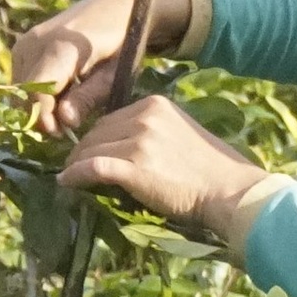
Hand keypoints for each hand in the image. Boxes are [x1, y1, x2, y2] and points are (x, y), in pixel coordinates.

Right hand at [12, 0, 192, 135]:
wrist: (113, 8)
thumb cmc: (120, 45)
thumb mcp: (112, 75)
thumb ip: (87, 98)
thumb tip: (64, 121)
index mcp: (62, 46)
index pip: (38, 90)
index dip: (44, 117)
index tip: (60, 134)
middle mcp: (36, 41)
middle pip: (25, 92)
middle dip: (42, 114)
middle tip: (67, 127)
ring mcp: (25, 41)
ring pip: (20, 88)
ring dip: (38, 104)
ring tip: (67, 107)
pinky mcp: (22, 45)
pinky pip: (20, 79)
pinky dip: (35, 92)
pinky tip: (60, 92)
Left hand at [58, 96, 267, 240]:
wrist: (230, 192)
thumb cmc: (212, 170)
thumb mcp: (182, 134)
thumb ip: (154, 133)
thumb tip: (128, 145)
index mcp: (156, 105)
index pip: (112, 118)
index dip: (97, 137)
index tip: (90, 151)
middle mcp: (145, 117)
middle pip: (97, 131)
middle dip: (83, 149)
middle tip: (75, 166)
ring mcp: (139, 141)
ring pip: (91, 148)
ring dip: (76, 164)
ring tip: (70, 176)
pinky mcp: (135, 168)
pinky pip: (93, 167)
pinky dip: (75, 175)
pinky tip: (66, 182)